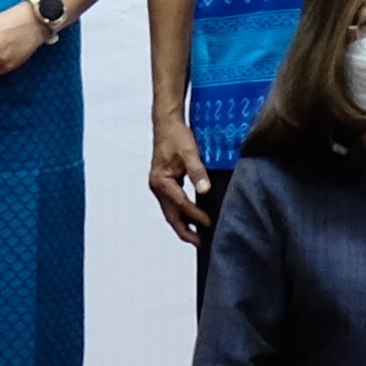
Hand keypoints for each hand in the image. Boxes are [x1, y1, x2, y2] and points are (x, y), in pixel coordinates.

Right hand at [151, 117, 214, 244]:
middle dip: (185, 230)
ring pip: (171, 211)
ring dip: (183, 224)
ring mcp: (159, 186)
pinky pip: (172, 204)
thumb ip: (197, 172)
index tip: (209, 223)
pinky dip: (181, 213)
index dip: (195, 215)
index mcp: (161, 181)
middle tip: (200, 242)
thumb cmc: (176, 136)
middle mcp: (157, 186)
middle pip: (171, 215)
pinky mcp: (164, 183)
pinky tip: (192, 217)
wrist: (167, 123)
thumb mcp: (190, 152)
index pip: (180, 204)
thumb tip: (205, 190)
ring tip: (197, 236)